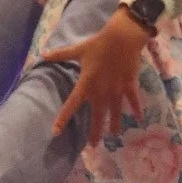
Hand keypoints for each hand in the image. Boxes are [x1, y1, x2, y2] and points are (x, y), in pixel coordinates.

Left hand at [42, 6, 149, 142]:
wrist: (123, 37)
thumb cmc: (99, 43)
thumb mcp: (78, 49)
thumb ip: (61, 54)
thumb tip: (42, 54)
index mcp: (86, 84)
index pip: (71, 104)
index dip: (63, 118)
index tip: (56, 132)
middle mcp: (101, 91)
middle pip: (97, 116)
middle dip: (95, 131)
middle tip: (93, 145)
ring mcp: (117, 90)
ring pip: (115, 112)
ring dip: (115, 125)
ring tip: (114, 136)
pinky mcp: (129, 85)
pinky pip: (133, 100)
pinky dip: (137, 109)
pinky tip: (140, 119)